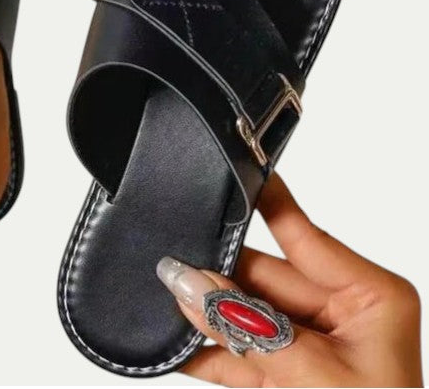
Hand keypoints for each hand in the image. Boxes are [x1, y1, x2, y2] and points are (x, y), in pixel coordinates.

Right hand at [157, 174, 422, 386]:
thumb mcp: (314, 379)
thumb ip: (247, 329)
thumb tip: (187, 282)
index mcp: (367, 297)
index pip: (302, 232)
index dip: (263, 198)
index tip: (230, 163)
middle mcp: (338, 314)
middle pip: (260, 275)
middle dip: (215, 274)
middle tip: (171, 262)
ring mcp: (307, 348)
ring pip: (241, 313)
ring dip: (204, 314)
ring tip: (164, 300)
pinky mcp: (282, 378)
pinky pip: (234, 352)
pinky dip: (205, 351)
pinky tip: (173, 343)